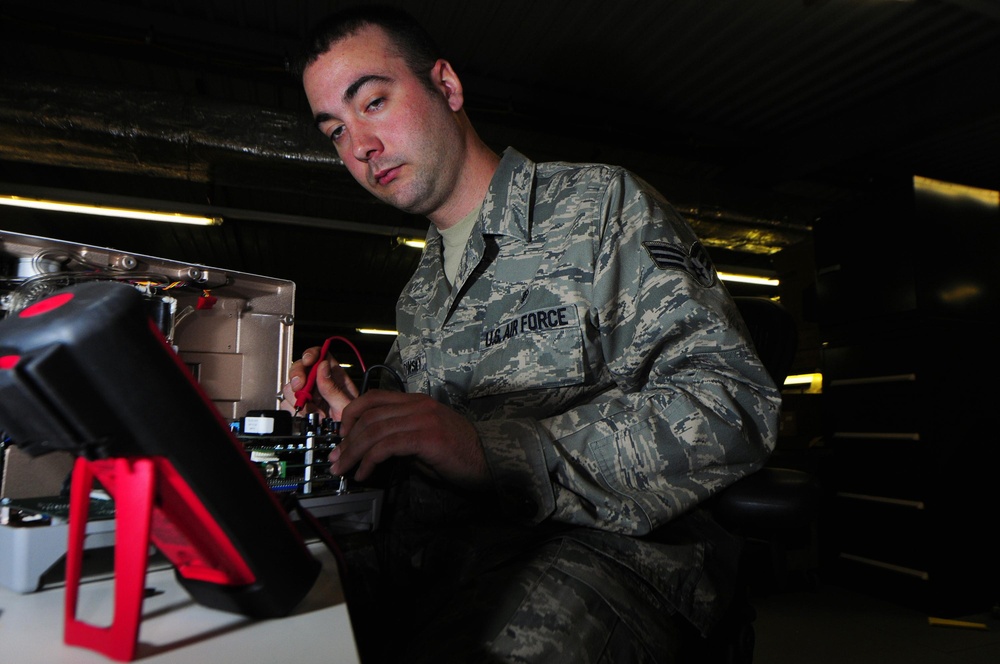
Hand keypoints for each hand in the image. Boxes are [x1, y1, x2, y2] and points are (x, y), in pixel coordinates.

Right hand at [280, 346, 358, 419]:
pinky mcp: (298, 407)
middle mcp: (318, 383)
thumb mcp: (346, 406)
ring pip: (290, 387)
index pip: (320, 354)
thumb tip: (322, 366)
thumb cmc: (351, 421)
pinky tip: (306, 417)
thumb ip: (333, 388)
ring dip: (298, 400)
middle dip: (297, 377)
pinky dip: (293, 411)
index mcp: (334, 376)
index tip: (308, 361)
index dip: (311, 354)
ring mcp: (307, 395)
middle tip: (300, 388)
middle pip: (300, 368)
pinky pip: (286, 404)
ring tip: (314, 412)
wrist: (345, 440)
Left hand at [330, 390, 488, 490]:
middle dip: (346, 440)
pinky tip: (364, 475)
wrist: (490, 460)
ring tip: (343, 470)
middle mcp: (418, 406)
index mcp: (417, 401)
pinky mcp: (426, 438)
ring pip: (374, 431)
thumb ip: (400, 438)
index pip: (374, 397)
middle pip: (369, 416)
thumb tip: (371, 449)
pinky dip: (370, 461)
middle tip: (335, 461)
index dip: (351, 414)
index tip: (341, 435)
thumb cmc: (459, 454)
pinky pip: (387, 446)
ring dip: (353, 453)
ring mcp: (423, 419)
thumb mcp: (424, 441)